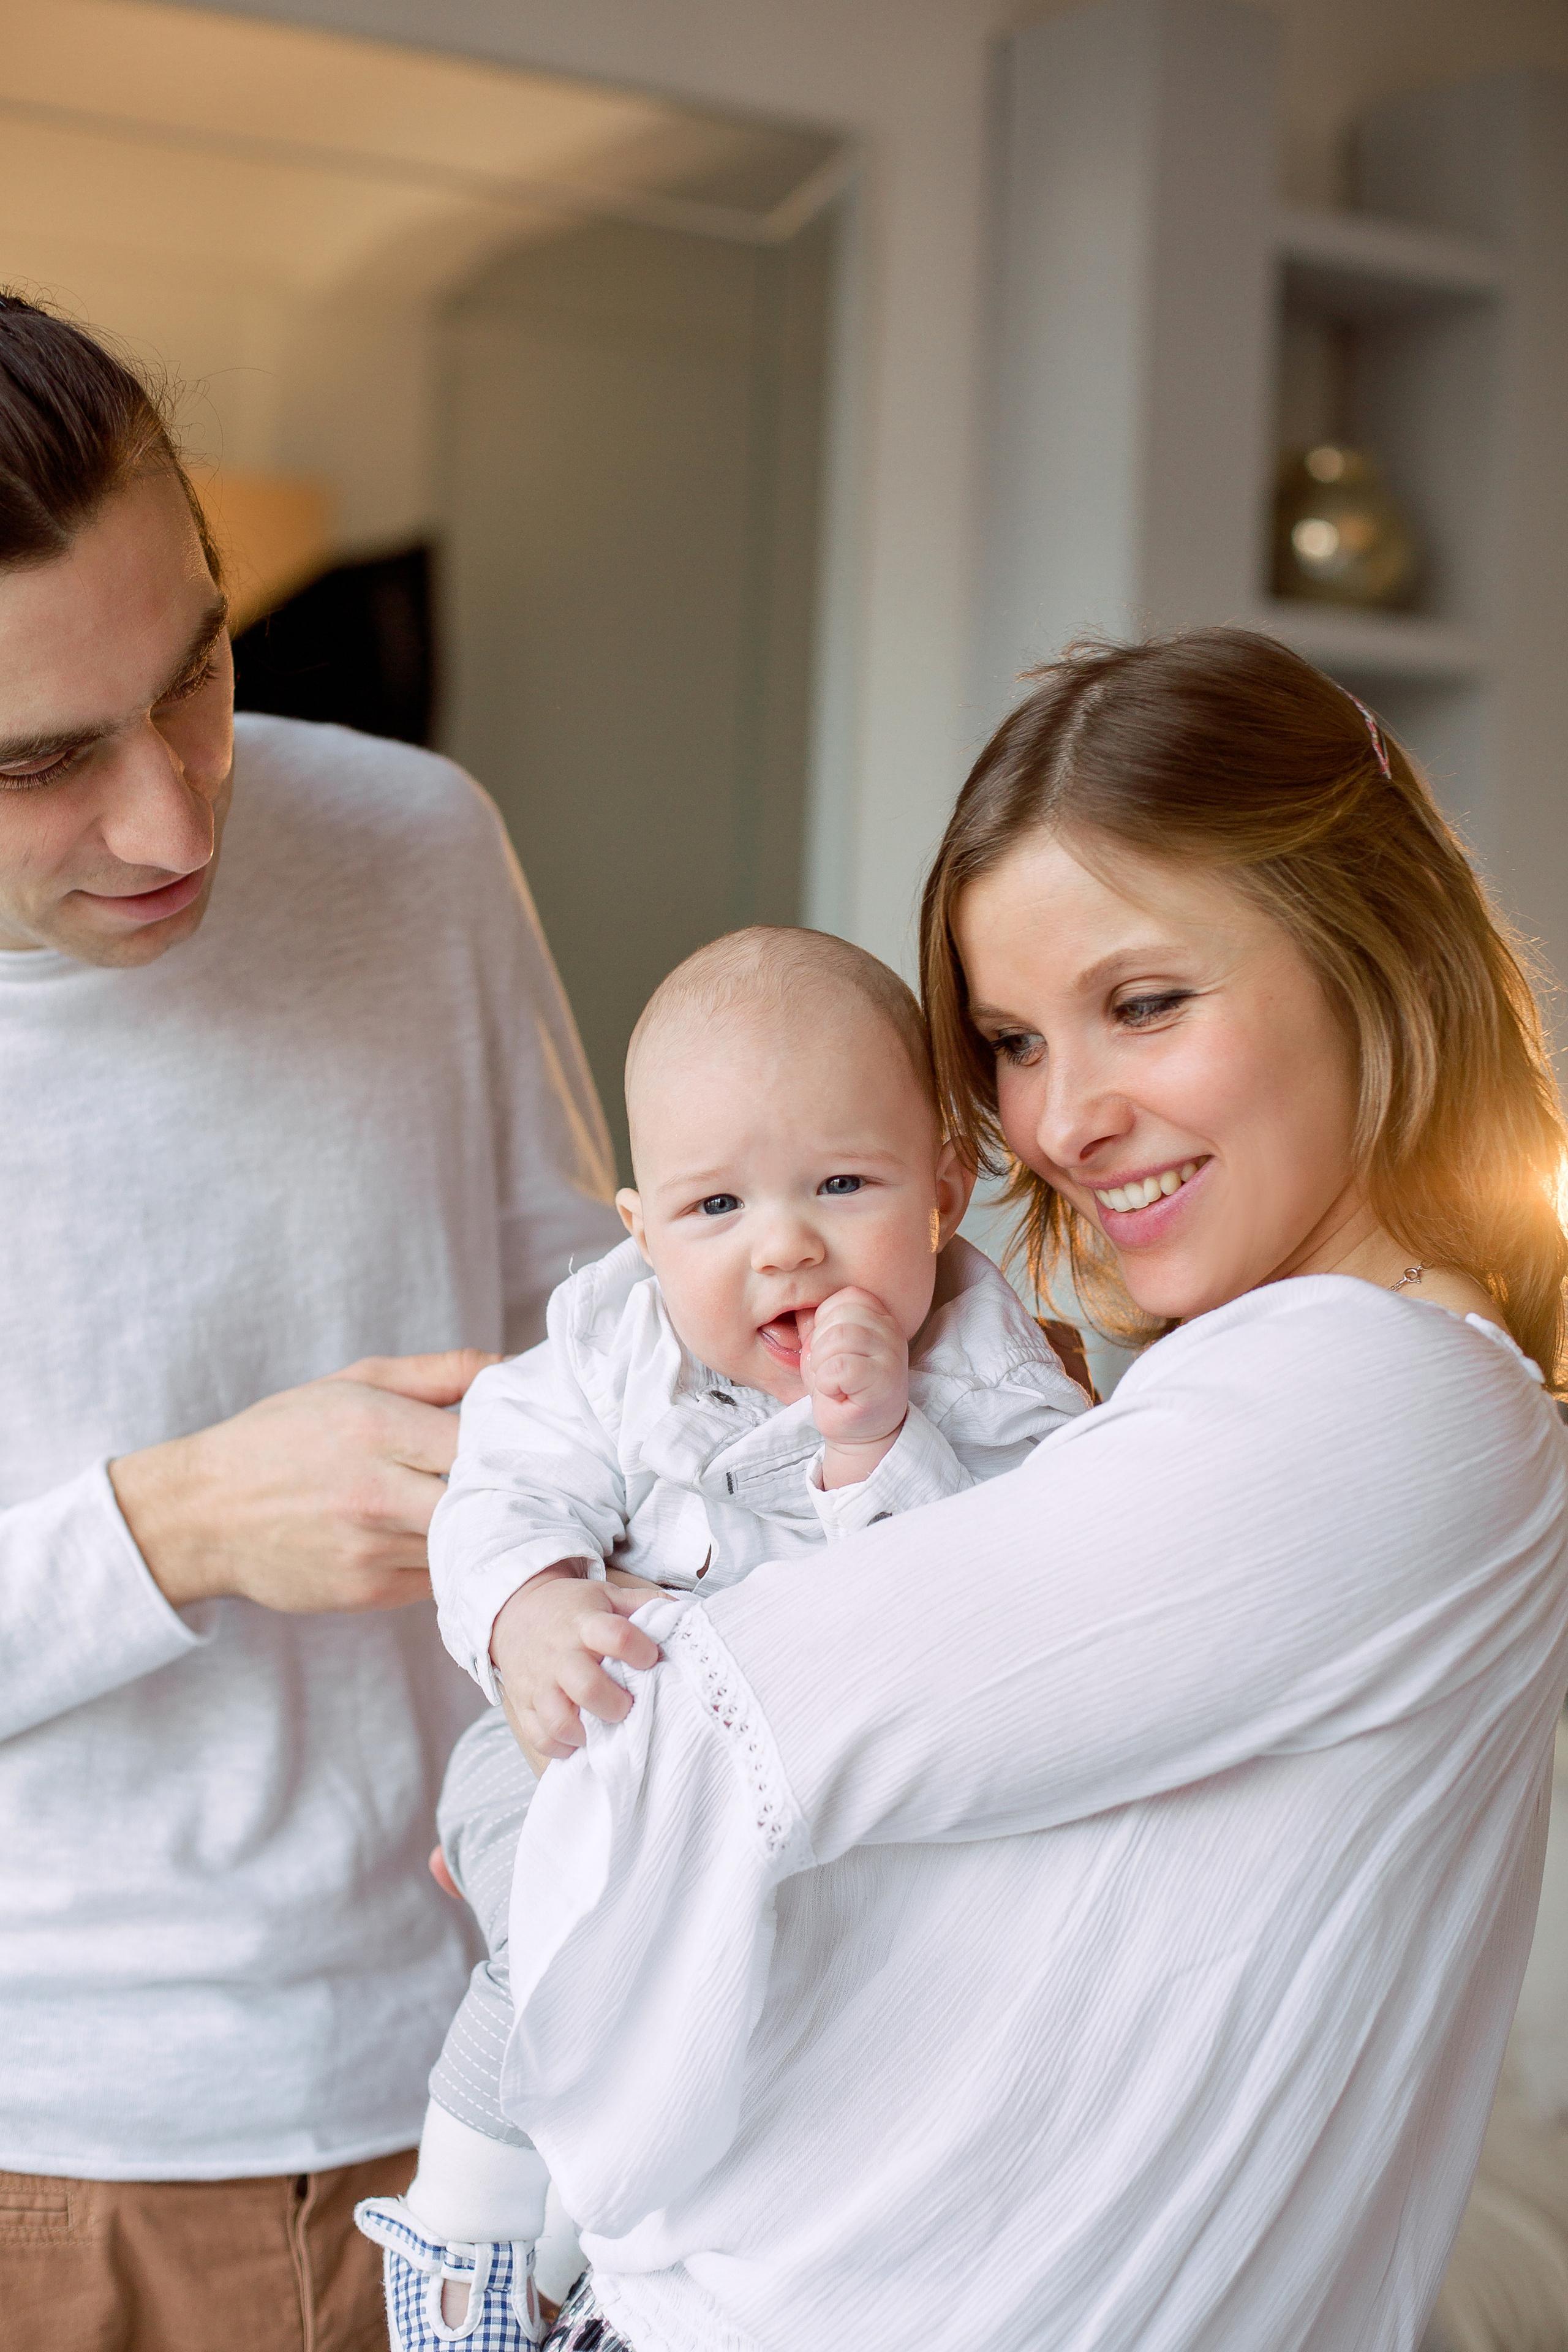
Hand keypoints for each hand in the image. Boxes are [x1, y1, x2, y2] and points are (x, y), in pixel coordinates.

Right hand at [109, 1350, 497, 1614]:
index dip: (516, 1440)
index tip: (535, 1439)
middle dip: (512, 1489)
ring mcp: (373, 1548)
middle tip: (536, 1480)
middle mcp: (376, 1490)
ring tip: (497, 1508)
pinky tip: (448, 1539)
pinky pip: (440, 1577)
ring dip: (486, 1527)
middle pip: (483, 1496)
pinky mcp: (369, 1592)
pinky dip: (453, 1559)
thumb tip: (511, 1365)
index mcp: (375, 1427)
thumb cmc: (284, 1436)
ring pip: (467, 1542)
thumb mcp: (356, 1382)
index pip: (480, 1438)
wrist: (205, 1514)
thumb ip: (440, 1372)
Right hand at [490, 1568, 661, 1769]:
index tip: (650, 1659)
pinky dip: (562, 1747)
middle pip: (587, 1687)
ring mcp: (539, 1683)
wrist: (516, 1611)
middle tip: (627, 1704)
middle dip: (615, 1704)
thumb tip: (684, 1615)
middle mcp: (560, 1655)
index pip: (616, 1636)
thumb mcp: (607, 1595)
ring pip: (560, 1721)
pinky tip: (580, 1737)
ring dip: (588, 1732)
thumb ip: (644, 1603)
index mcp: (585, 1624)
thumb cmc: (572, 1609)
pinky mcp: (524, 1705)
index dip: (640, 1651)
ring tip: (602, 1726)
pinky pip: (540, 1738)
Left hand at [799, 1286, 909, 1487]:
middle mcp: (891, 1330)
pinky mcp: (884, 1380)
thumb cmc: (840, 1387)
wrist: (859, 1432)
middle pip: (839, 1318)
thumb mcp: (823, 1348)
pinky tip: (840, 1393)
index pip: (844, 1297)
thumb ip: (815, 1322)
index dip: (824, 1324)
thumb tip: (796, 1298)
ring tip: (835, 1383)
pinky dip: (828, 1383)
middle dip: (821, 1348)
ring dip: (823, 1367)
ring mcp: (892, 1354)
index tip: (832, 1352)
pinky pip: (840, 1367)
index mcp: (879, 1316)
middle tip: (832, 1372)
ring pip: (838, 1340)